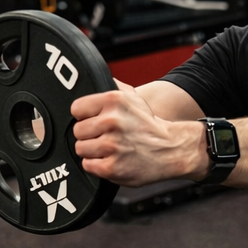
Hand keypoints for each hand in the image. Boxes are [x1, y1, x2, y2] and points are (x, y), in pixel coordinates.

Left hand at [71, 82, 207, 186]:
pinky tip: (112, 160)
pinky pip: (88, 165)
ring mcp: (111, 146)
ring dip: (93, 151)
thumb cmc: (149, 126)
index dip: (85, 116)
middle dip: (89, 135)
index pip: (76, 109)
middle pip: (78, 131)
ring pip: (81, 148)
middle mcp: (112, 121)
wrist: (171, 149)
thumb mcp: (133, 97)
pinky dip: (97, 165)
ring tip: (111, 149)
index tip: (95, 121)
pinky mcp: (112, 167)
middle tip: (106, 136)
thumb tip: (92, 79)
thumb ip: (111, 87)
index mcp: (114, 101)